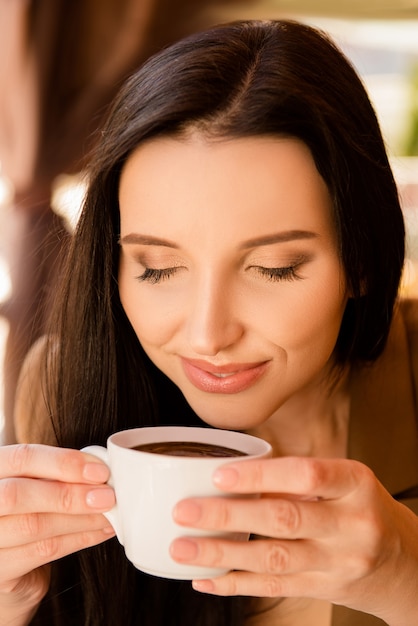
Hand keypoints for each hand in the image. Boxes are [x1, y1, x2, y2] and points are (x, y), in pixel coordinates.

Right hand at [0, 444, 115, 623]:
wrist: (7, 565)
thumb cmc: (25, 513)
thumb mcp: (34, 485)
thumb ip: (56, 474)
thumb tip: (101, 470)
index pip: (22, 458)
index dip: (62, 462)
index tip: (99, 470)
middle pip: (19, 494)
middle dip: (70, 494)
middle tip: (108, 496)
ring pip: (33, 525)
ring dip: (81, 519)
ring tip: (110, 515)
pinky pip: (42, 552)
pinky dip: (78, 539)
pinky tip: (100, 532)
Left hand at [171, 456, 417, 625]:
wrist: (405, 561)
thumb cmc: (363, 507)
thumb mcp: (345, 481)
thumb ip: (297, 479)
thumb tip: (233, 476)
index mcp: (355, 484)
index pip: (305, 475)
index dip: (260, 476)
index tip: (218, 475)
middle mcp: (351, 524)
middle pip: (284, 520)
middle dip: (228, 516)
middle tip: (184, 511)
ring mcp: (340, 563)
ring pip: (274, 559)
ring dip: (222, 555)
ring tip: (182, 547)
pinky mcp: (325, 590)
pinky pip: (275, 587)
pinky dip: (235, 584)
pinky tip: (205, 578)